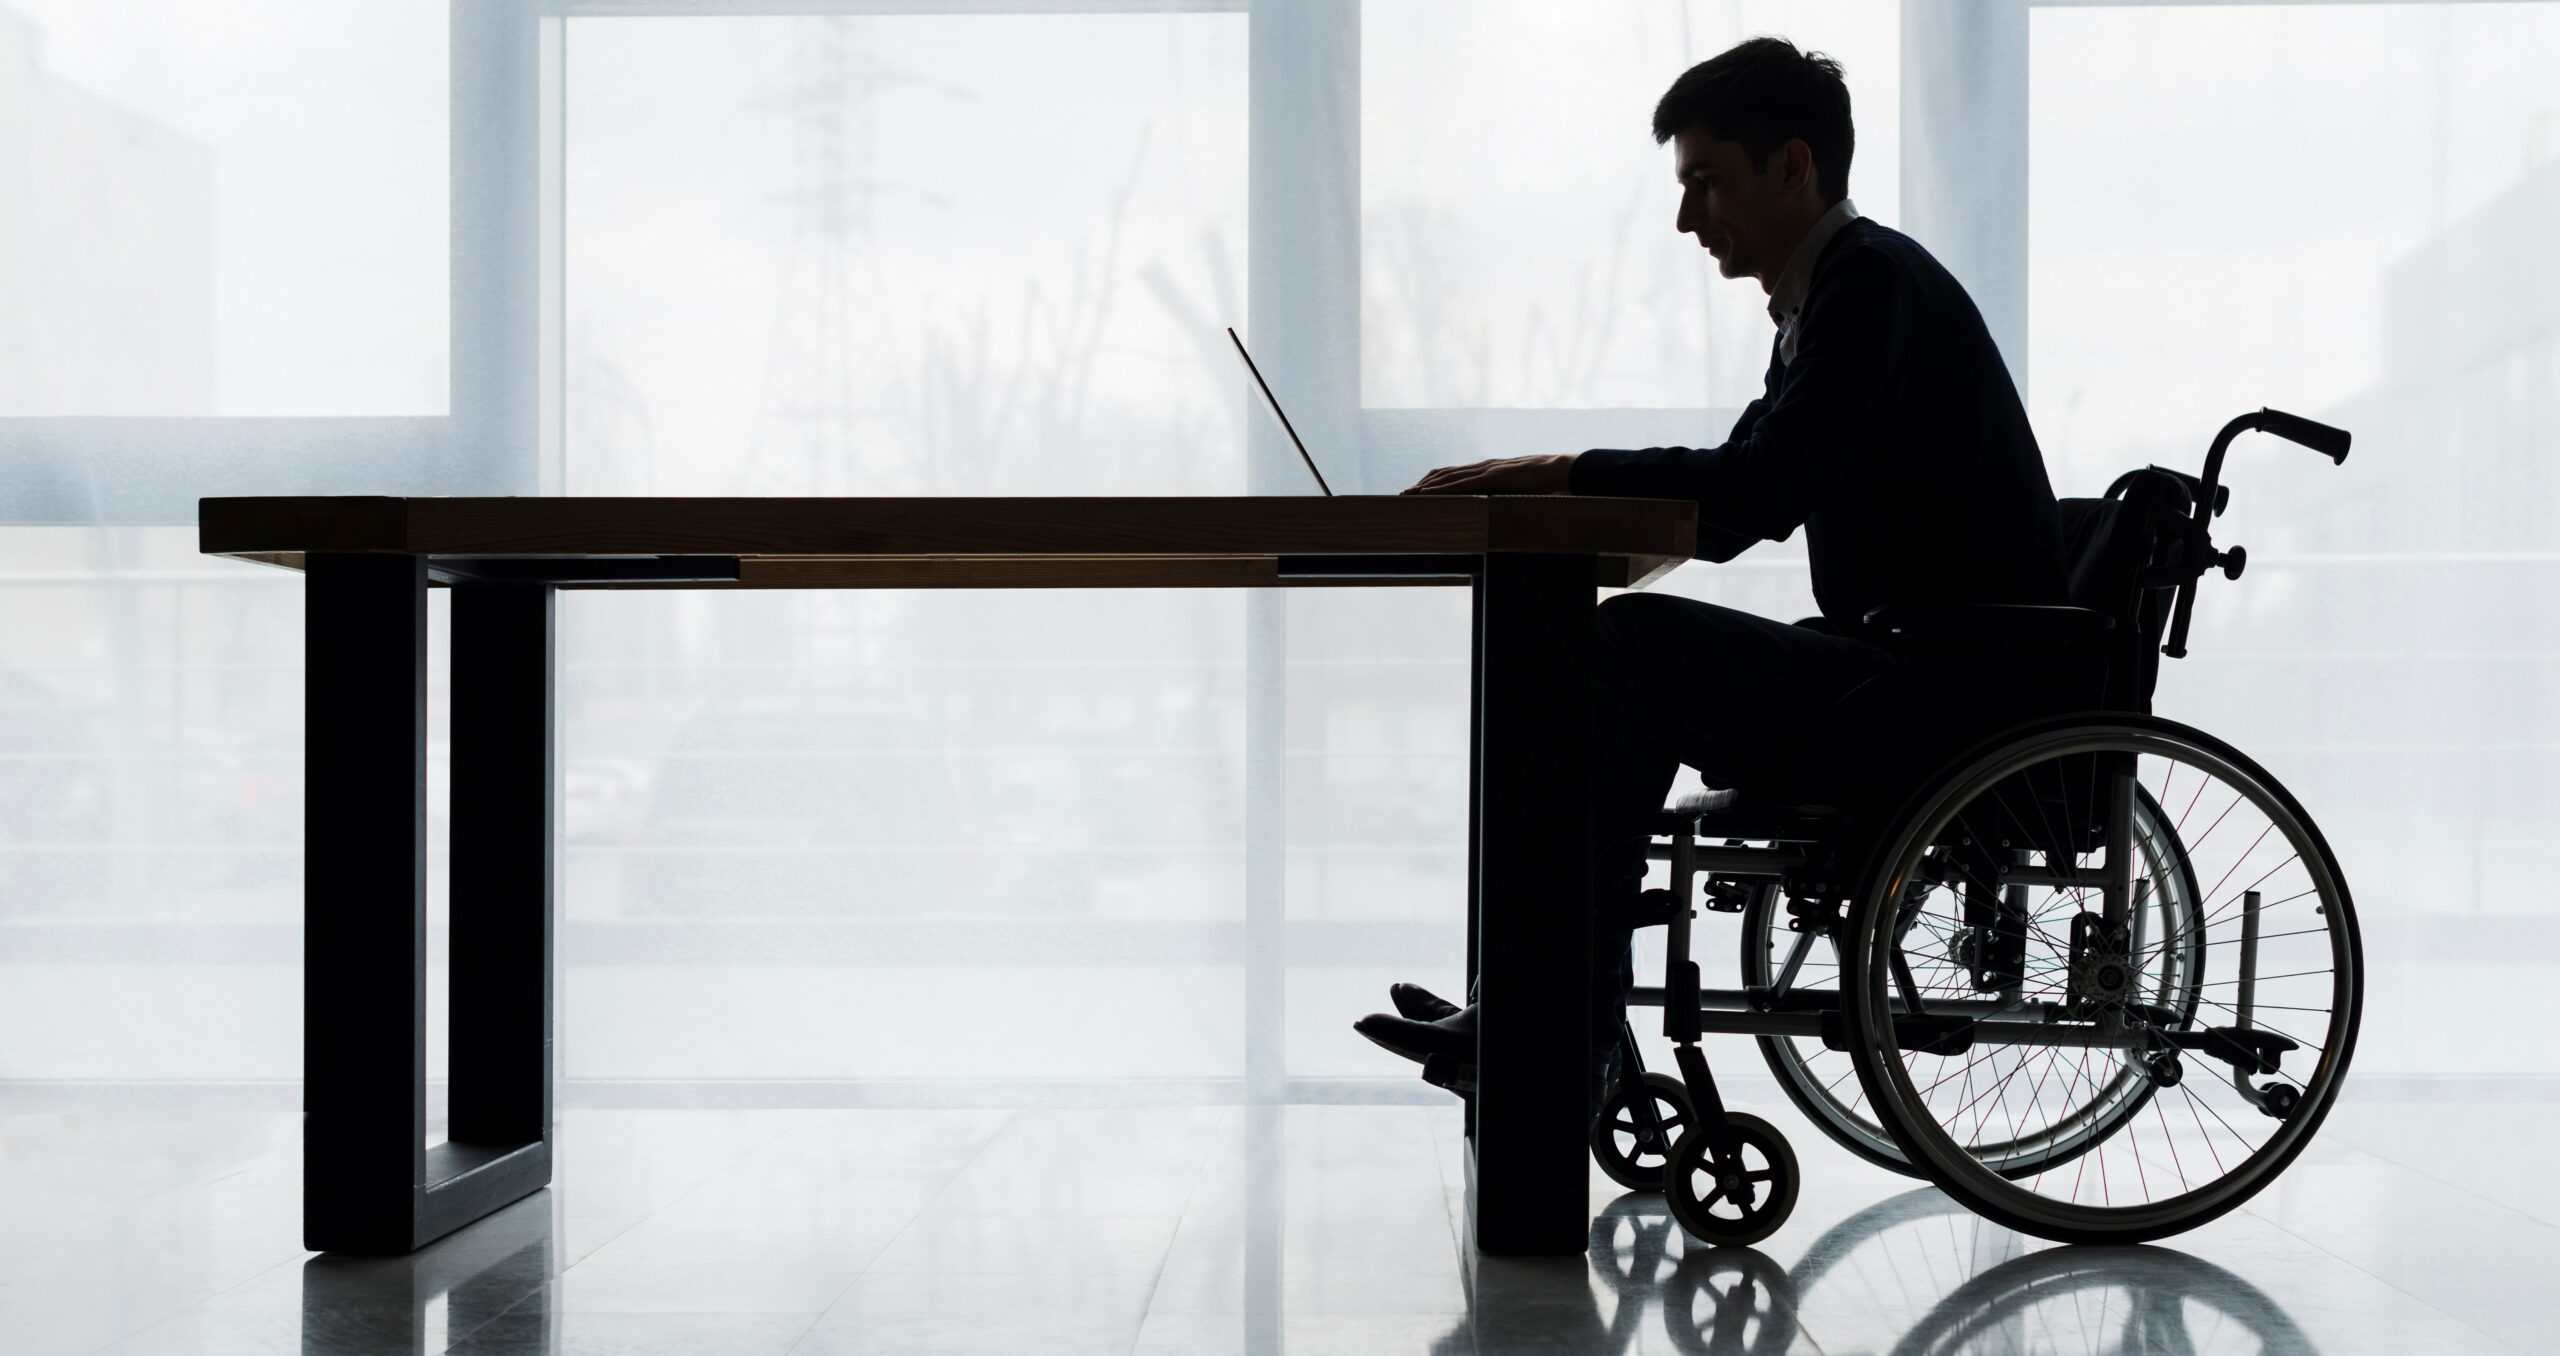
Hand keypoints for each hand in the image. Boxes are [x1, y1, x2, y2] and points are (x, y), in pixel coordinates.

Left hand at [1400, 453, 1577, 495]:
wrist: (1559, 469)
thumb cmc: (1543, 481)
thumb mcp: (1519, 489)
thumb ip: (1507, 494)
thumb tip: (1501, 507)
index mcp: (1487, 470)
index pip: (1453, 473)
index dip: (1434, 482)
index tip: (1417, 491)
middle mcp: (1482, 467)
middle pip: (1443, 474)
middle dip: (1422, 484)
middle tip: (1403, 494)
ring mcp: (1485, 471)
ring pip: (1447, 477)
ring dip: (1425, 486)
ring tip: (1407, 494)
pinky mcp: (1491, 477)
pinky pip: (1461, 484)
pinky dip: (1441, 489)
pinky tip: (1427, 494)